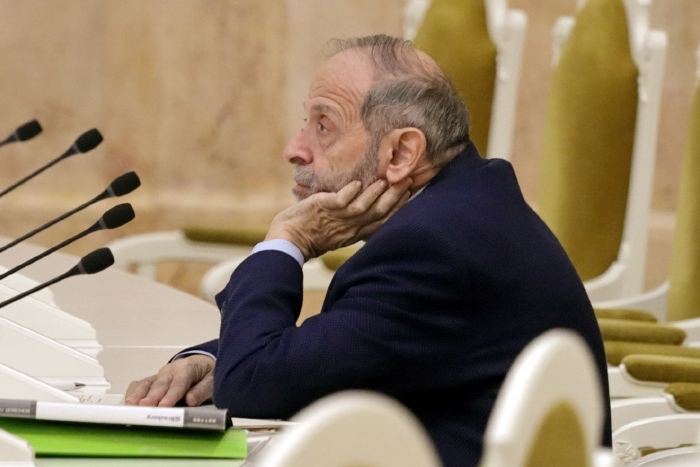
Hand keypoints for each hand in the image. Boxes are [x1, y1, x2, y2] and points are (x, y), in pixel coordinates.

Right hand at [124, 354, 214, 406]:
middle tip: (145, 407)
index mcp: (187, 368)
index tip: (164, 405)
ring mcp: (159, 376)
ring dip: (138, 395)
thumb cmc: (206, 375)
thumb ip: (202, 391)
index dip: (171, 394)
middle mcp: (170, 371)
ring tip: (130, 405)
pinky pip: (140, 385)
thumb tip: (190, 400)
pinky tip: (127, 402)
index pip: (179, 382)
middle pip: (160, 384)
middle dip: (152, 396)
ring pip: (147, 384)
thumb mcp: (212, 381)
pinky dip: (132, 393)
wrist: (201, 365)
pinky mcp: (152, 381)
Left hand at [267, 178, 411, 258]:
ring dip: (377, 193)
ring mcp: (338, 218)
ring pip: (364, 207)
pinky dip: (351, 192)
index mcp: (355, 233)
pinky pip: (342, 200)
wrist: (289, 240)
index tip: (410, 193)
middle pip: (378, 212)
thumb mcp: (338, 232)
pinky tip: (358, 182)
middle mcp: (350, 226)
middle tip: (408, 181)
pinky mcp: (325, 208)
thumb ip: (352, 221)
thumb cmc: (311, 234)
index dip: (397, 208)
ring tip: (388, 179)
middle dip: (395, 197)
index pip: (381, 221)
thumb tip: (363, 204)